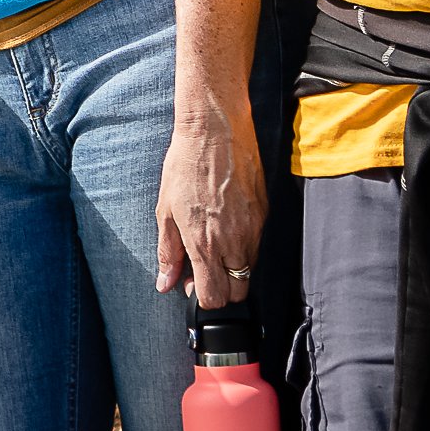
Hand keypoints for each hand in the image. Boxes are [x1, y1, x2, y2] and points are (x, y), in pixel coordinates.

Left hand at [154, 91, 262, 307]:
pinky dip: (244, 248)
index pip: (215, 297)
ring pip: (250, 270)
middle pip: (238, 290)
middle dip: (221, 288)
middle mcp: (234, 243)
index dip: (202, 298)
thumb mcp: (165, 210)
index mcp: (205, 244)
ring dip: (233, 268)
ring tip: (214, 246)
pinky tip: (227, 228)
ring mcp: (253, 230)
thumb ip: (168, 251)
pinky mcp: (264, 215)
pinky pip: (257, 246)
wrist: (216, 132)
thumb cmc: (185, 167)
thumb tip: (165, 283)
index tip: (192, 285)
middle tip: (203, 270)